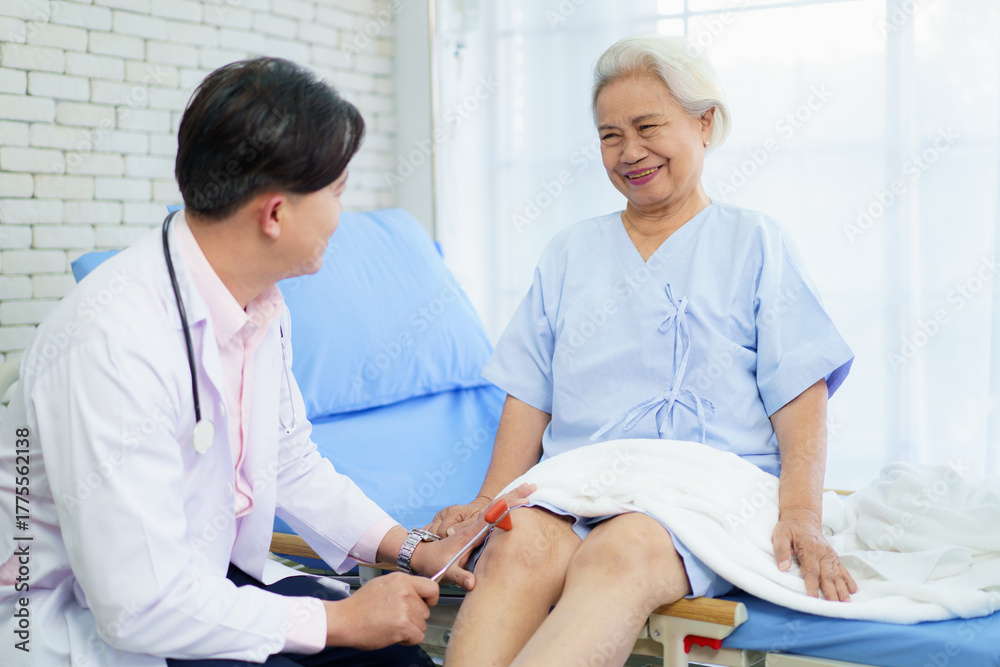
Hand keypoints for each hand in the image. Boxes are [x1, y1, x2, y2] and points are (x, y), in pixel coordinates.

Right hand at [324, 572, 438, 648]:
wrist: (344, 620)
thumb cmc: (359, 606)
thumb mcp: (382, 584)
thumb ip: (402, 586)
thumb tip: (418, 592)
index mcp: (401, 579)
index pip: (432, 588)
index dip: (430, 599)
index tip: (424, 604)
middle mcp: (405, 592)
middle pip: (426, 610)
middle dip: (415, 618)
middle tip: (396, 618)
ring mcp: (405, 609)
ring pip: (422, 625)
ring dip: (410, 629)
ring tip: (391, 625)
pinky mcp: (403, 626)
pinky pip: (418, 637)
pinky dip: (408, 640)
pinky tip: (394, 635)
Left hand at [415, 483, 536, 587]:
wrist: (421, 554)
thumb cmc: (435, 564)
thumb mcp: (447, 573)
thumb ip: (460, 577)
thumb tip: (473, 584)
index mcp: (472, 532)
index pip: (494, 515)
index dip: (509, 506)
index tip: (524, 499)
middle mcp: (474, 525)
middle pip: (498, 505)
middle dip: (515, 494)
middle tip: (533, 485)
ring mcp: (474, 525)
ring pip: (496, 506)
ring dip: (511, 496)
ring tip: (527, 488)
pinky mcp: (474, 528)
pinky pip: (493, 513)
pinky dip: (504, 505)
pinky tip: (513, 503)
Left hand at [772, 508, 856, 601]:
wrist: (802, 517)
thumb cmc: (789, 527)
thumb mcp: (780, 534)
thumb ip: (781, 550)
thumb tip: (783, 567)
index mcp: (809, 548)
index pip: (811, 571)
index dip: (812, 585)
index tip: (813, 598)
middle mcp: (822, 552)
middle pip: (827, 575)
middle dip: (831, 592)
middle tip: (835, 606)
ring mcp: (829, 555)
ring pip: (837, 574)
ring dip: (842, 589)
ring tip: (846, 602)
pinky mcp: (833, 556)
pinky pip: (842, 569)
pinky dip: (848, 580)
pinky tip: (853, 590)